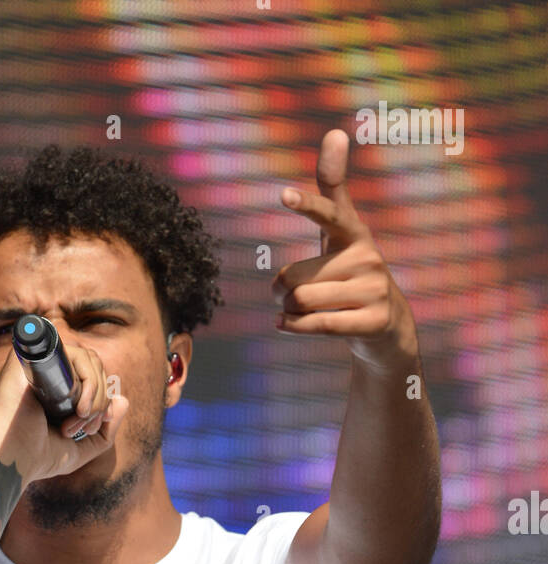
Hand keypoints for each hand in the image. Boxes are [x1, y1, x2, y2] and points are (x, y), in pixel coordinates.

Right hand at [0, 341, 128, 490]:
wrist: (14, 459)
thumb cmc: (41, 457)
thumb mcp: (82, 448)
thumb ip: (106, 429)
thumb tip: (123, 399)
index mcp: (56, 386)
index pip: (94, 375)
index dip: (103, 399)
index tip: (93, 427)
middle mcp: (47, 370)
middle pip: (94, 365)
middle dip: (101, 400)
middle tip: (86, 427)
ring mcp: (39, 361)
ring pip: (88, 358)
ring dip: (96, 395)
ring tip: (79, 421)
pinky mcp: (32, 356)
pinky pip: (75, 353)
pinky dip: (88, 382)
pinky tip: (79, 409)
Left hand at [272, 128, 419, 373]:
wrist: (387, 328)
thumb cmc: (352, 273)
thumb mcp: (341, 233)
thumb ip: (333, 187)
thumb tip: (335, 130)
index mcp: (355, 233)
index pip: (328, 214)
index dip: (306, 206)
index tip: (284, 195)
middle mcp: (367, 257)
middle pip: (294, 277)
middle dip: (281, 292)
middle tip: (290, 296)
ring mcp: (373, 290)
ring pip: (302, 301)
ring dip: (288, 311)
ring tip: (297, 312)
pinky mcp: (373, 322)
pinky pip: (318, 324)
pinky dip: (293, 327)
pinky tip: (285, 325)